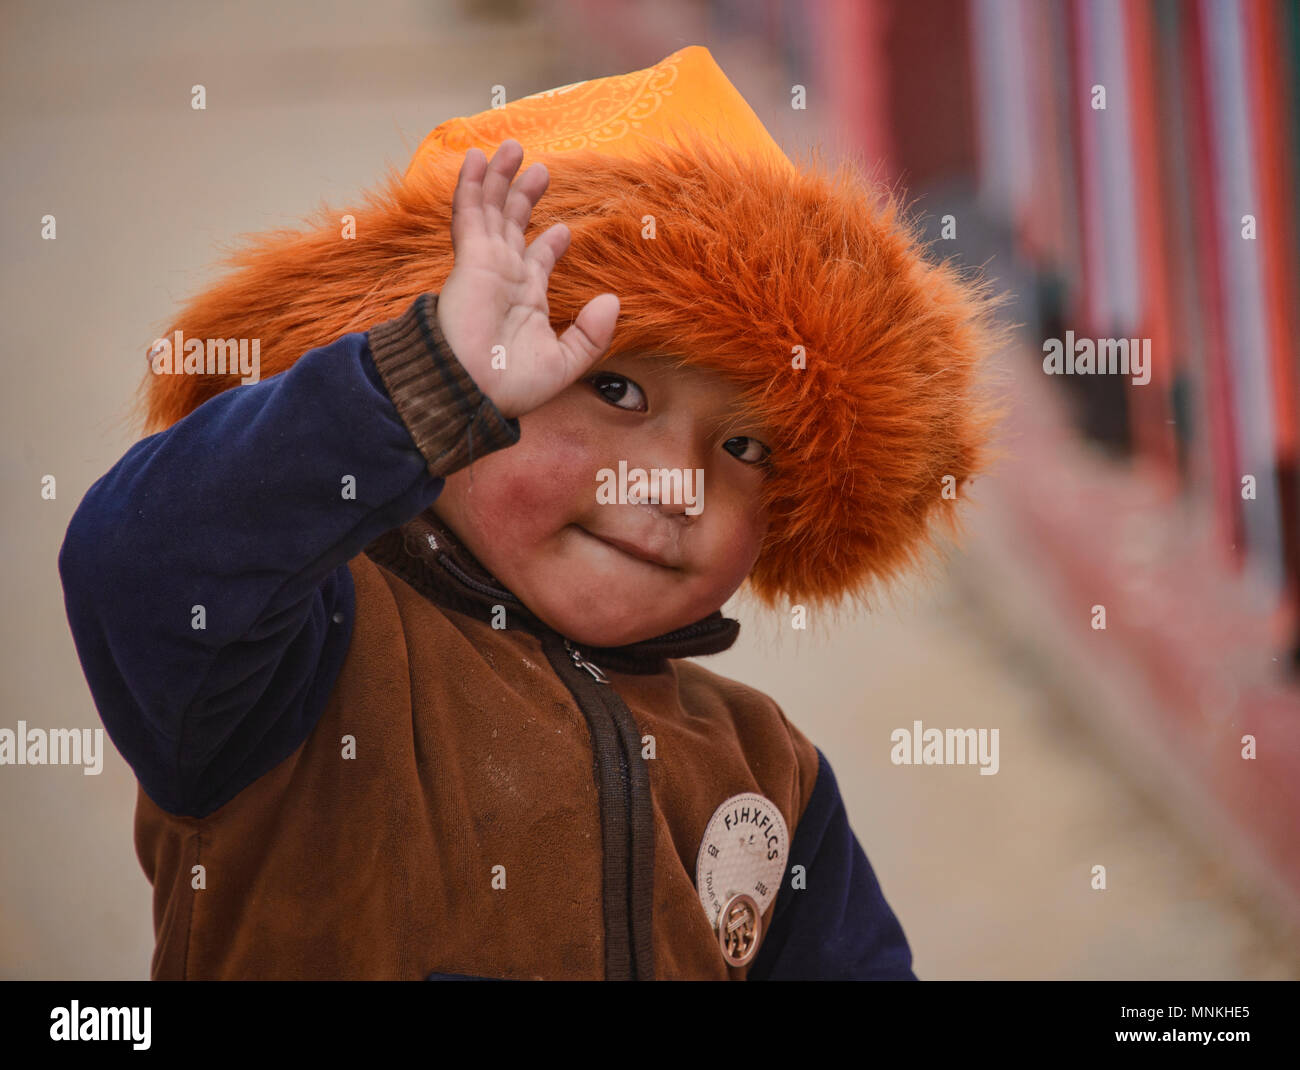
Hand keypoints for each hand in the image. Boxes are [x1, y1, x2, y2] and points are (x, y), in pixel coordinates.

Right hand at [435, 138, 619, 420]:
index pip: (538, 260)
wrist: (472, 390)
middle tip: (541, 169)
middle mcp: (506, 278)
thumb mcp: (565, 362)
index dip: (552, 242)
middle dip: (526, 196)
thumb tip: (612, 301)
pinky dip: (472, 185)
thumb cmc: (511, 386)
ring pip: (492, 210)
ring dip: (500, 178)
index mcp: (526, 300)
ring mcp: (486, 265)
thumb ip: (591, 333)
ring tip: (511, 147)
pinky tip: (477, 159)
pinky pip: (470, 213)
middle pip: (515, 225)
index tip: (565, 229)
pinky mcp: (470, 258)